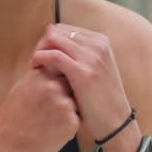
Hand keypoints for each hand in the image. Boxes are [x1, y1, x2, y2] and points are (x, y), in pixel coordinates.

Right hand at [0, 62, 80, 151]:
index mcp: (39, 75)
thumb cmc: (11, 120)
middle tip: (50, 108)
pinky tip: (53, 130)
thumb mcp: (19, 89)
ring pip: (75, 100)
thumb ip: (37, 77)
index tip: (49, 90)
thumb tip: (48, 69)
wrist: (9, 148)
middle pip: (70, 82)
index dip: (57, 78)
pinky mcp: (72, 122)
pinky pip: (77, 118)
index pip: (59, 67)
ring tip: (50, 120)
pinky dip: (69, 123)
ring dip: (69, 107)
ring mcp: (64, 104)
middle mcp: (53, 86)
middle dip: (65, 91)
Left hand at [30, 24, 131, 145]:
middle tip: (36, 61)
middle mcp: (97, 45)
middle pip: (56, 31)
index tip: (41, 55)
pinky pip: (53, 55)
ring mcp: (92, 57)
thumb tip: (53, 41)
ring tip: (35, 66)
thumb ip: (80, 54)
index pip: (64, 29)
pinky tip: (35, 68)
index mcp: (100, 41)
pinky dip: (40, 58)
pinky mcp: (82, 72)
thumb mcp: (96, 69)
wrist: (116, 122)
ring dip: (39, 50)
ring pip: (53, 39)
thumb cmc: (101, 99)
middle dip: (42, 44)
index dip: (48, 40)